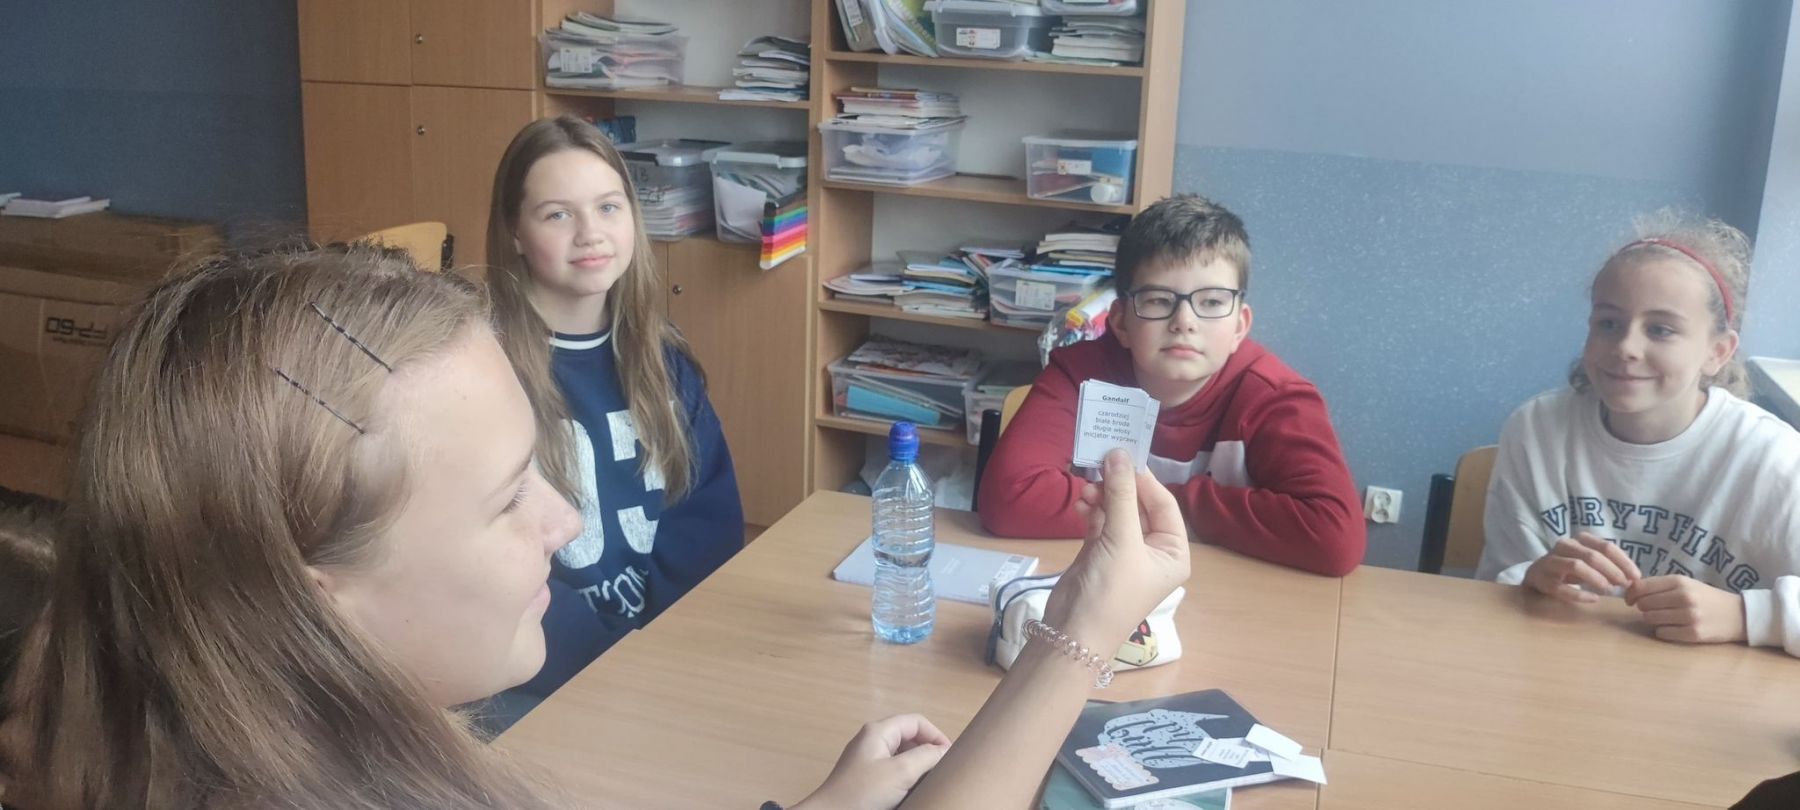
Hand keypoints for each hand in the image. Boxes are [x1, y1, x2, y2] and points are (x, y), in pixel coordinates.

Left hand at [792, 714, 950, 809]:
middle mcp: (872, 741)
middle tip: (942, 771)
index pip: (916, 722)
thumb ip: (926, 756)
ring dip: (918, 766)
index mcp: (878, 731)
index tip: (949, 757)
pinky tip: (912, 791)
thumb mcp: (900, 772)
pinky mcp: (865, 779)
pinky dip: (906, 778)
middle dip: (928, 751)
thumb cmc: (863, 792)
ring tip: (930, 781)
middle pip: (909, 737)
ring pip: (902, 756)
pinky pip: (892, 771)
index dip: (936, 735)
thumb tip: (944, 750)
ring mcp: (867, 760)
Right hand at [1043, 448, 1191, 651]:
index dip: (1144, 480)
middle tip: (1098, 469)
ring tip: (1085, 491)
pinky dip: (1091, 510)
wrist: (1074, 633)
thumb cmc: (1111, 590)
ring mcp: (1125, 551)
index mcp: (1173, 552)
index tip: (1122, 456)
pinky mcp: (1100, 553)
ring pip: (1117, 511)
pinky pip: (1100, 521)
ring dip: (1102, 497)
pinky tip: (1080, 504)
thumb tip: (1119, 453)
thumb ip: (1120, 495)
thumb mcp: (1121, 540)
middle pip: (1139, 505)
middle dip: (1119, 487)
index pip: (1165, 504)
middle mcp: (1153, 550)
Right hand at [1521, 533, 1641, 602]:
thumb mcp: (1590, 560)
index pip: (1606, 546)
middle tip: (1624, 585)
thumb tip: (1633, 578)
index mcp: (1580, 539)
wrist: (1537, 574)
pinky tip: (1593, 599)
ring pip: (1576, 566)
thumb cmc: (1570, 567)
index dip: (1623, 561)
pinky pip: (1562, 588)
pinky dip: (1579, 594)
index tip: (1636, 576)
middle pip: (1592, 556)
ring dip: (1596, 579)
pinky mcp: (1542, 579)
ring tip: (1608, 591)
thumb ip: (1609, 565)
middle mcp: (1564, 546)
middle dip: (1612, 571)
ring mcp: (1551, 562)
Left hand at [1624, 575, 1747, 643]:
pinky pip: (1662, 633)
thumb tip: (1630, 591)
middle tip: (1656, 609)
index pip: (1641, 587)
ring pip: (1650, 619)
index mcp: (1680, 582)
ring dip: (1653, 620)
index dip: (1631, 594)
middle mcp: (1684, 597)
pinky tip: (1675, 627)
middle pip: (1644, 604)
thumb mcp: (1686, 584)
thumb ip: (1660, 586)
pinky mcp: (1693, 634)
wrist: (1739, 615)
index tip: (1630, 600)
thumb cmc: (1707, 598)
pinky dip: (1663, 631)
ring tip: (1667, 617)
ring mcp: (1689, 616)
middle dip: (1644, 608)